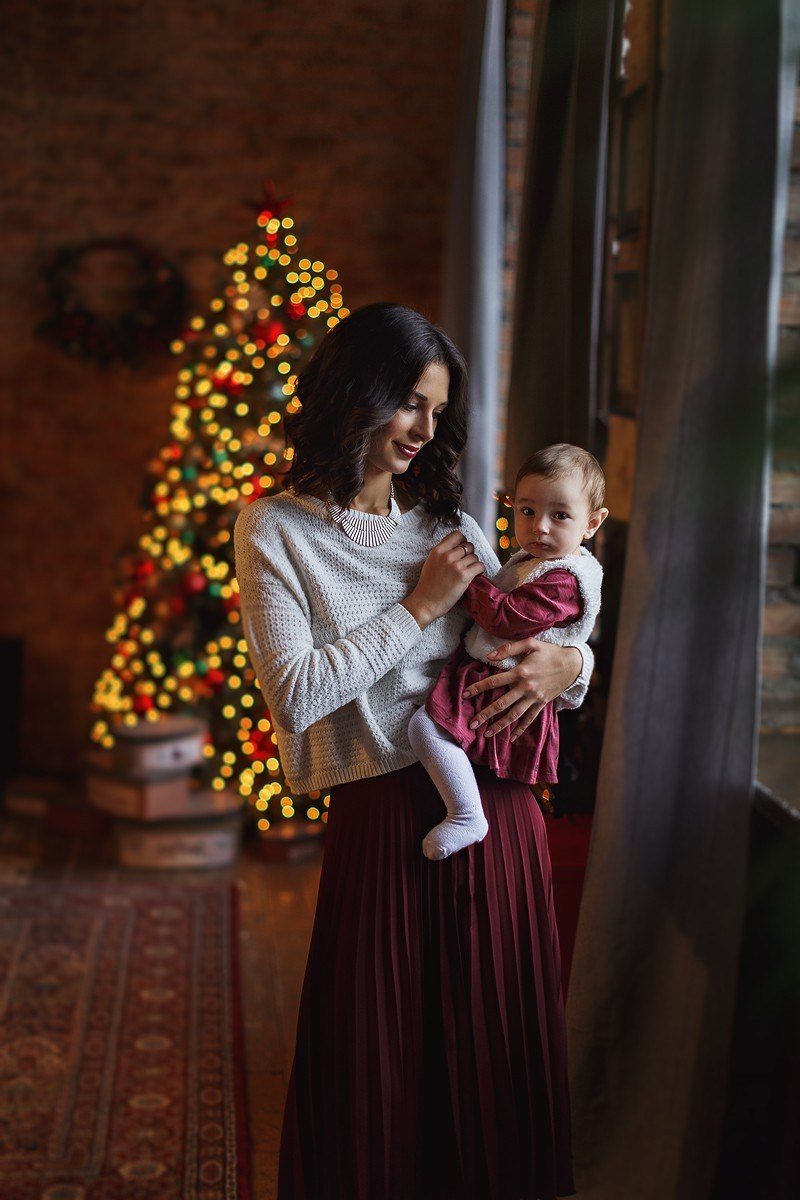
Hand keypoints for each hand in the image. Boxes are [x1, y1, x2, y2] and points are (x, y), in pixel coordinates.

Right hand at [402, 531, 484, 628]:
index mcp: (438, 550)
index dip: (463, 541)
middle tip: (466, 563)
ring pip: (475, 557)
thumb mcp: (430, 562)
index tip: (463, 548)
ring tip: (468, 572)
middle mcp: (447, 555)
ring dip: (474, 564)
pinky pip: (479, 566)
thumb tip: (456, 546)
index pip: (457, 535)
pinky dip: (479, 570)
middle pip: (468, 546)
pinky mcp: (464, 576)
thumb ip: (442, 553)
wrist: (425, 603)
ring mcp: (456, 565)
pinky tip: (473, 575)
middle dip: (469, 554)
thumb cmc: (427, 585)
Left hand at [463, 640, 582, 739]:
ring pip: (514, 715)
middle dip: (485, 714)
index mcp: (520, 672)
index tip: (465, 695)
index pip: (494, 681)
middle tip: (472, 724)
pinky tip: (511, 737)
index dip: (478, 688)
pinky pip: (530, 719)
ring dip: (500, 725)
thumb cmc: (550, 652)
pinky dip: (521, 729)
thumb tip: (488, 656)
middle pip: (502, 703)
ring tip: (487, 734)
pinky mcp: (542, 703)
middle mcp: (526, 687)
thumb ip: (509, 648)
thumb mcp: (531, 643)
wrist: (573, 664)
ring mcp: (534, 698)